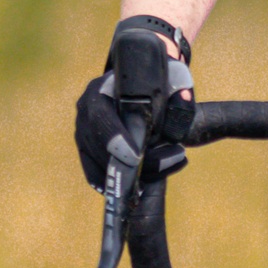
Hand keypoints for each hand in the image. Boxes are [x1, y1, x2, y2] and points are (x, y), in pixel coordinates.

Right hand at [74, 21, 188, 189]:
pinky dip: (117, 182)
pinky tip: (139, 186)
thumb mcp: (168, 81)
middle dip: (133, 163)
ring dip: (132, 174)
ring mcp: (83, 131)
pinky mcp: (86, 149)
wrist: (139, 87)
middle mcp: (86, 110)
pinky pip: (96, 173)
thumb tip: (184, 98)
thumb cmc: (154, 83)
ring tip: (169, 166)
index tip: (136, 157)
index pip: (101, 118)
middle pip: (100, 147)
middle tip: (168, 162)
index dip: (116, 139)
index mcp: (101, 89)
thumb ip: (177, 91)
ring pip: (100, 163)